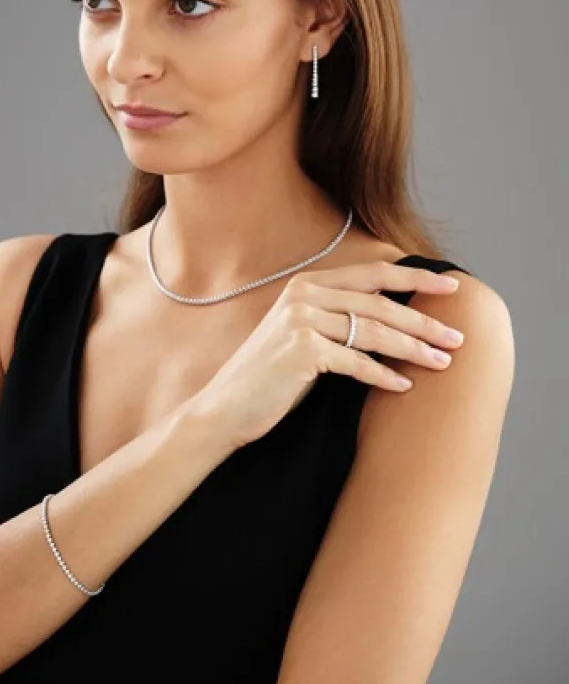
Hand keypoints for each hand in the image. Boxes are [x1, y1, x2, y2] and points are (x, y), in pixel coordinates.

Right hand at [188, 260, 464, 449]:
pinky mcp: (302, 349)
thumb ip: (337, 319)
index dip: (415, 279)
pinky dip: (383, 375)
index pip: (373, 275)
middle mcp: (304, 294)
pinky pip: (356, 362)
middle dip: (424, 320)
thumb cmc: (270, 377)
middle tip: (458, 337)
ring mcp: (301, 319)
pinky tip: (405, 386)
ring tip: (444, 363)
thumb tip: (393, 320)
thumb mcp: (303, 336)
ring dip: (413, 348)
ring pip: (373, 330)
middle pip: (379, 303)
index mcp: (307, 284)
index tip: (452, 287)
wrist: (225, 407)